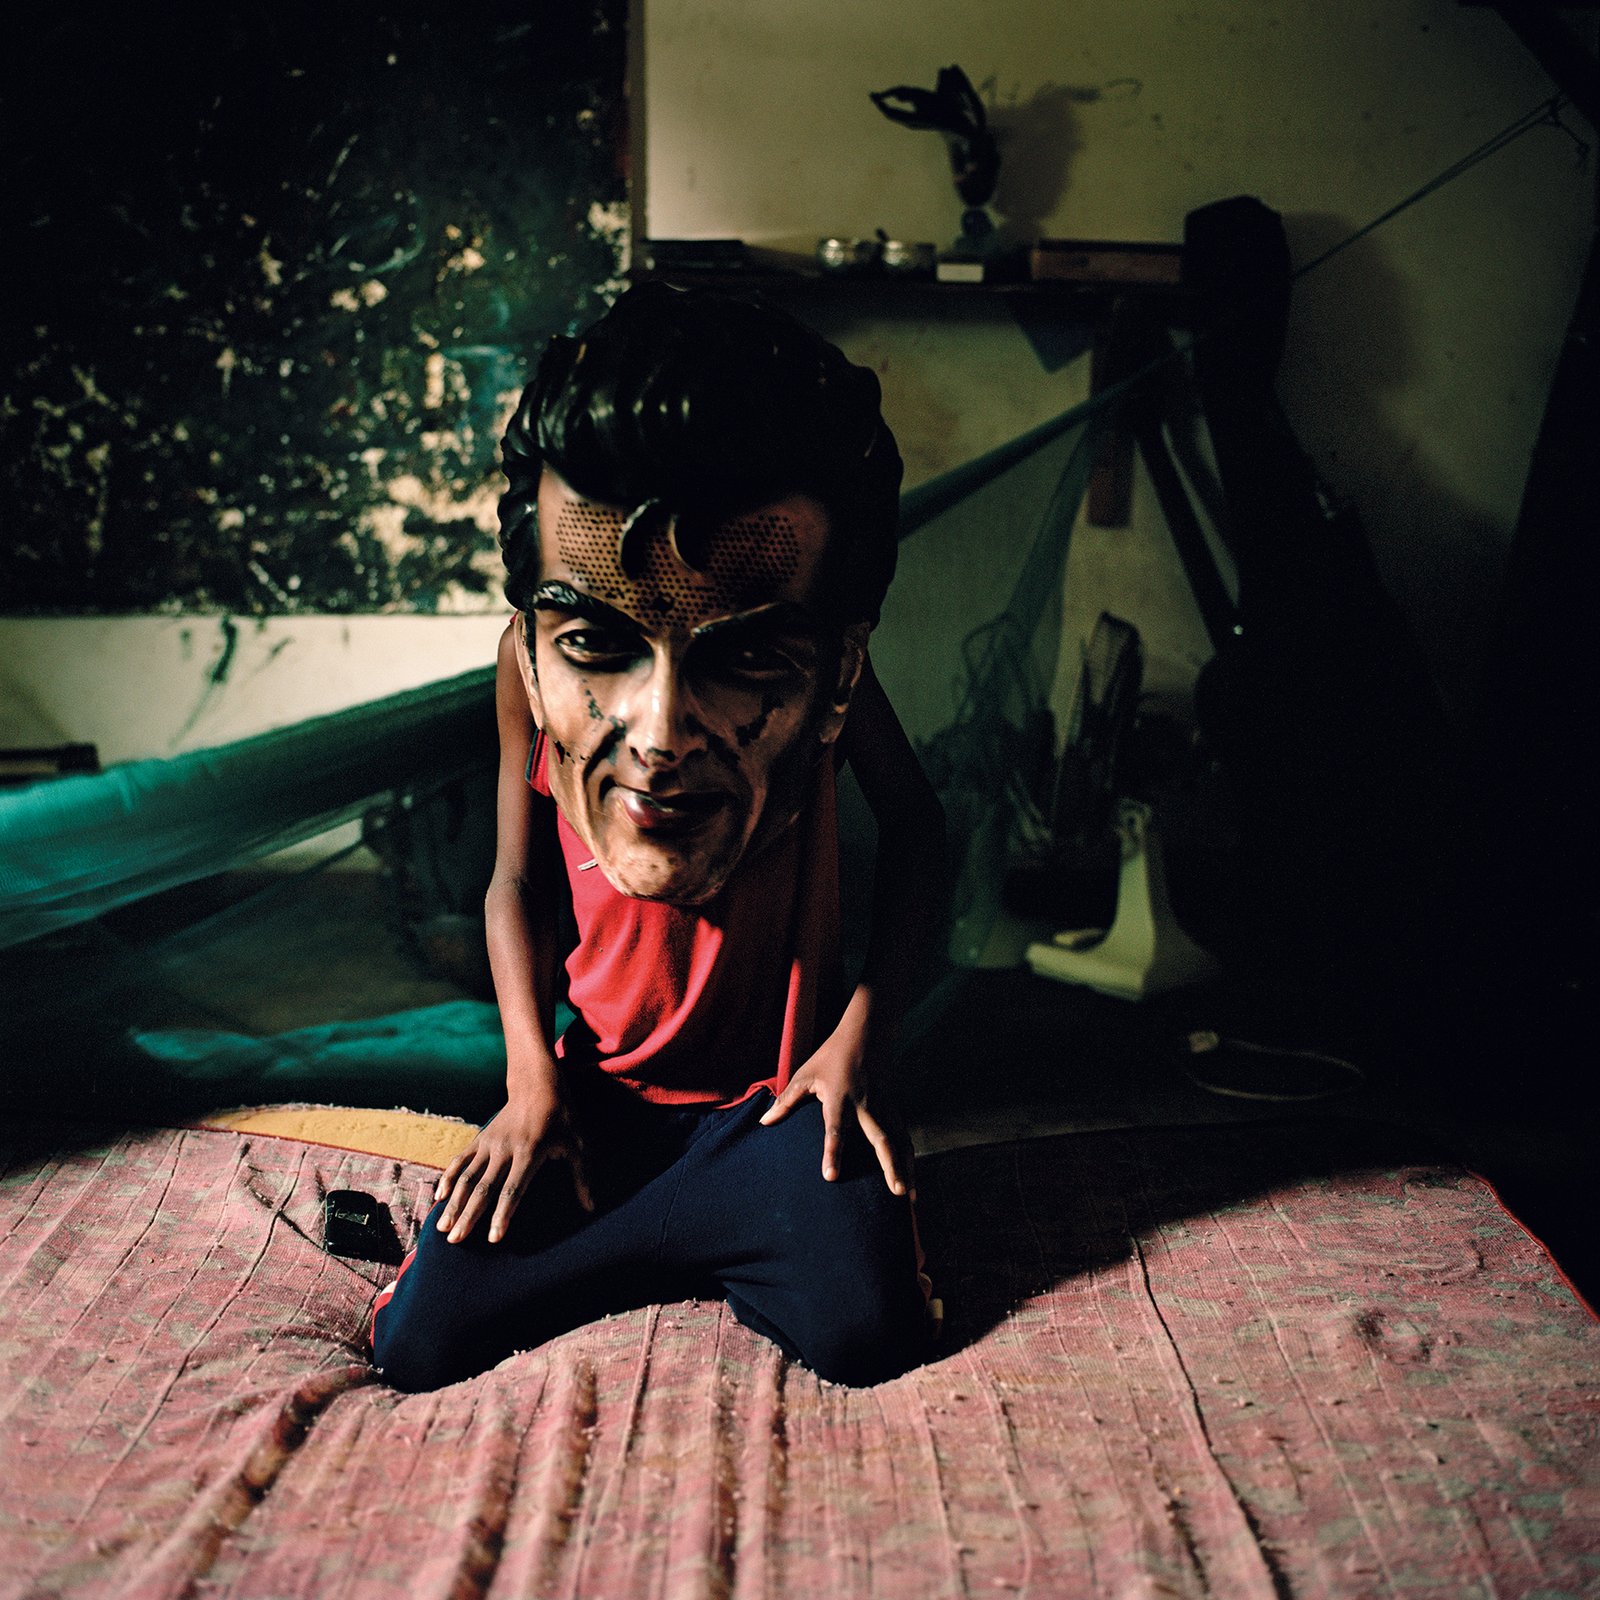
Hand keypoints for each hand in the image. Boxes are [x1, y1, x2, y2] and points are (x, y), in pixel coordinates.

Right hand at [433, 1082, 592, 1244]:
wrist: (537, 1084)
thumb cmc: (561, 1116)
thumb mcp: (578, 1143)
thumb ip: (582, 1176)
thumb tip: (590, 1208)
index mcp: (529, 1152)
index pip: (513, 1190)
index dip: (503, 1215)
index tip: (493, 1238)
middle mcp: (504, 1149)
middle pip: (483, 1187)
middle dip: (468, 1215)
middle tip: (454, 1240)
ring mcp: (489, 1143)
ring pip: (466, 1177)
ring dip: (454, 1203)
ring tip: (441, 1227)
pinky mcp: (479, 1138)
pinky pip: (459, 1160)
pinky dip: (447, 1178)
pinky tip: (439, 1197)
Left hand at [758, 1003, 913, 1197]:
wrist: (867, 1034)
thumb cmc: (831, 1055)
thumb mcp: (805, 1074)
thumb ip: (786, 1101)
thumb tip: (763, 1123)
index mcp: (839, 1099)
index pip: (835, 1130)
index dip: (833, 1153)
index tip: (831, 1177)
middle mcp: (865, 1106)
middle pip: (880, 1139)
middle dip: (890, 1167)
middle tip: (896, 1192)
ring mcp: (883, 1106)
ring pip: (898, 1140)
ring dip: (905, 1167)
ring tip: (909, 1195)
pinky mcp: (894, 1106)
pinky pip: (903, 1135)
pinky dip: (908, 1156)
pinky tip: (912, 1175)